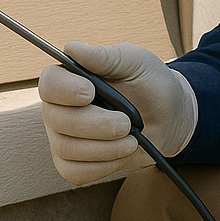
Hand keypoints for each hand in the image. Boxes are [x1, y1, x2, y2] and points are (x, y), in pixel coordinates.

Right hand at [38, 42, 197, 184]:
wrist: (170, 117)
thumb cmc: (151, 84)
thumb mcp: (137, 63)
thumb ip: (107, 56)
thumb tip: (72, 48)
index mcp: (71, 78)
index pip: (49, 83)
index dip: (65, 90)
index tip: (90, 92)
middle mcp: (60, 107)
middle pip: (57, 119)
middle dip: (96, 124)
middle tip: (127, 123)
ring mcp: (63, 137)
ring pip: (66, 148)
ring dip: (104, 147)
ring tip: (132, 140)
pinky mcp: (73, 163)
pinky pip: (74, 172)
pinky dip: (102, 165)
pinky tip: (120, 153)